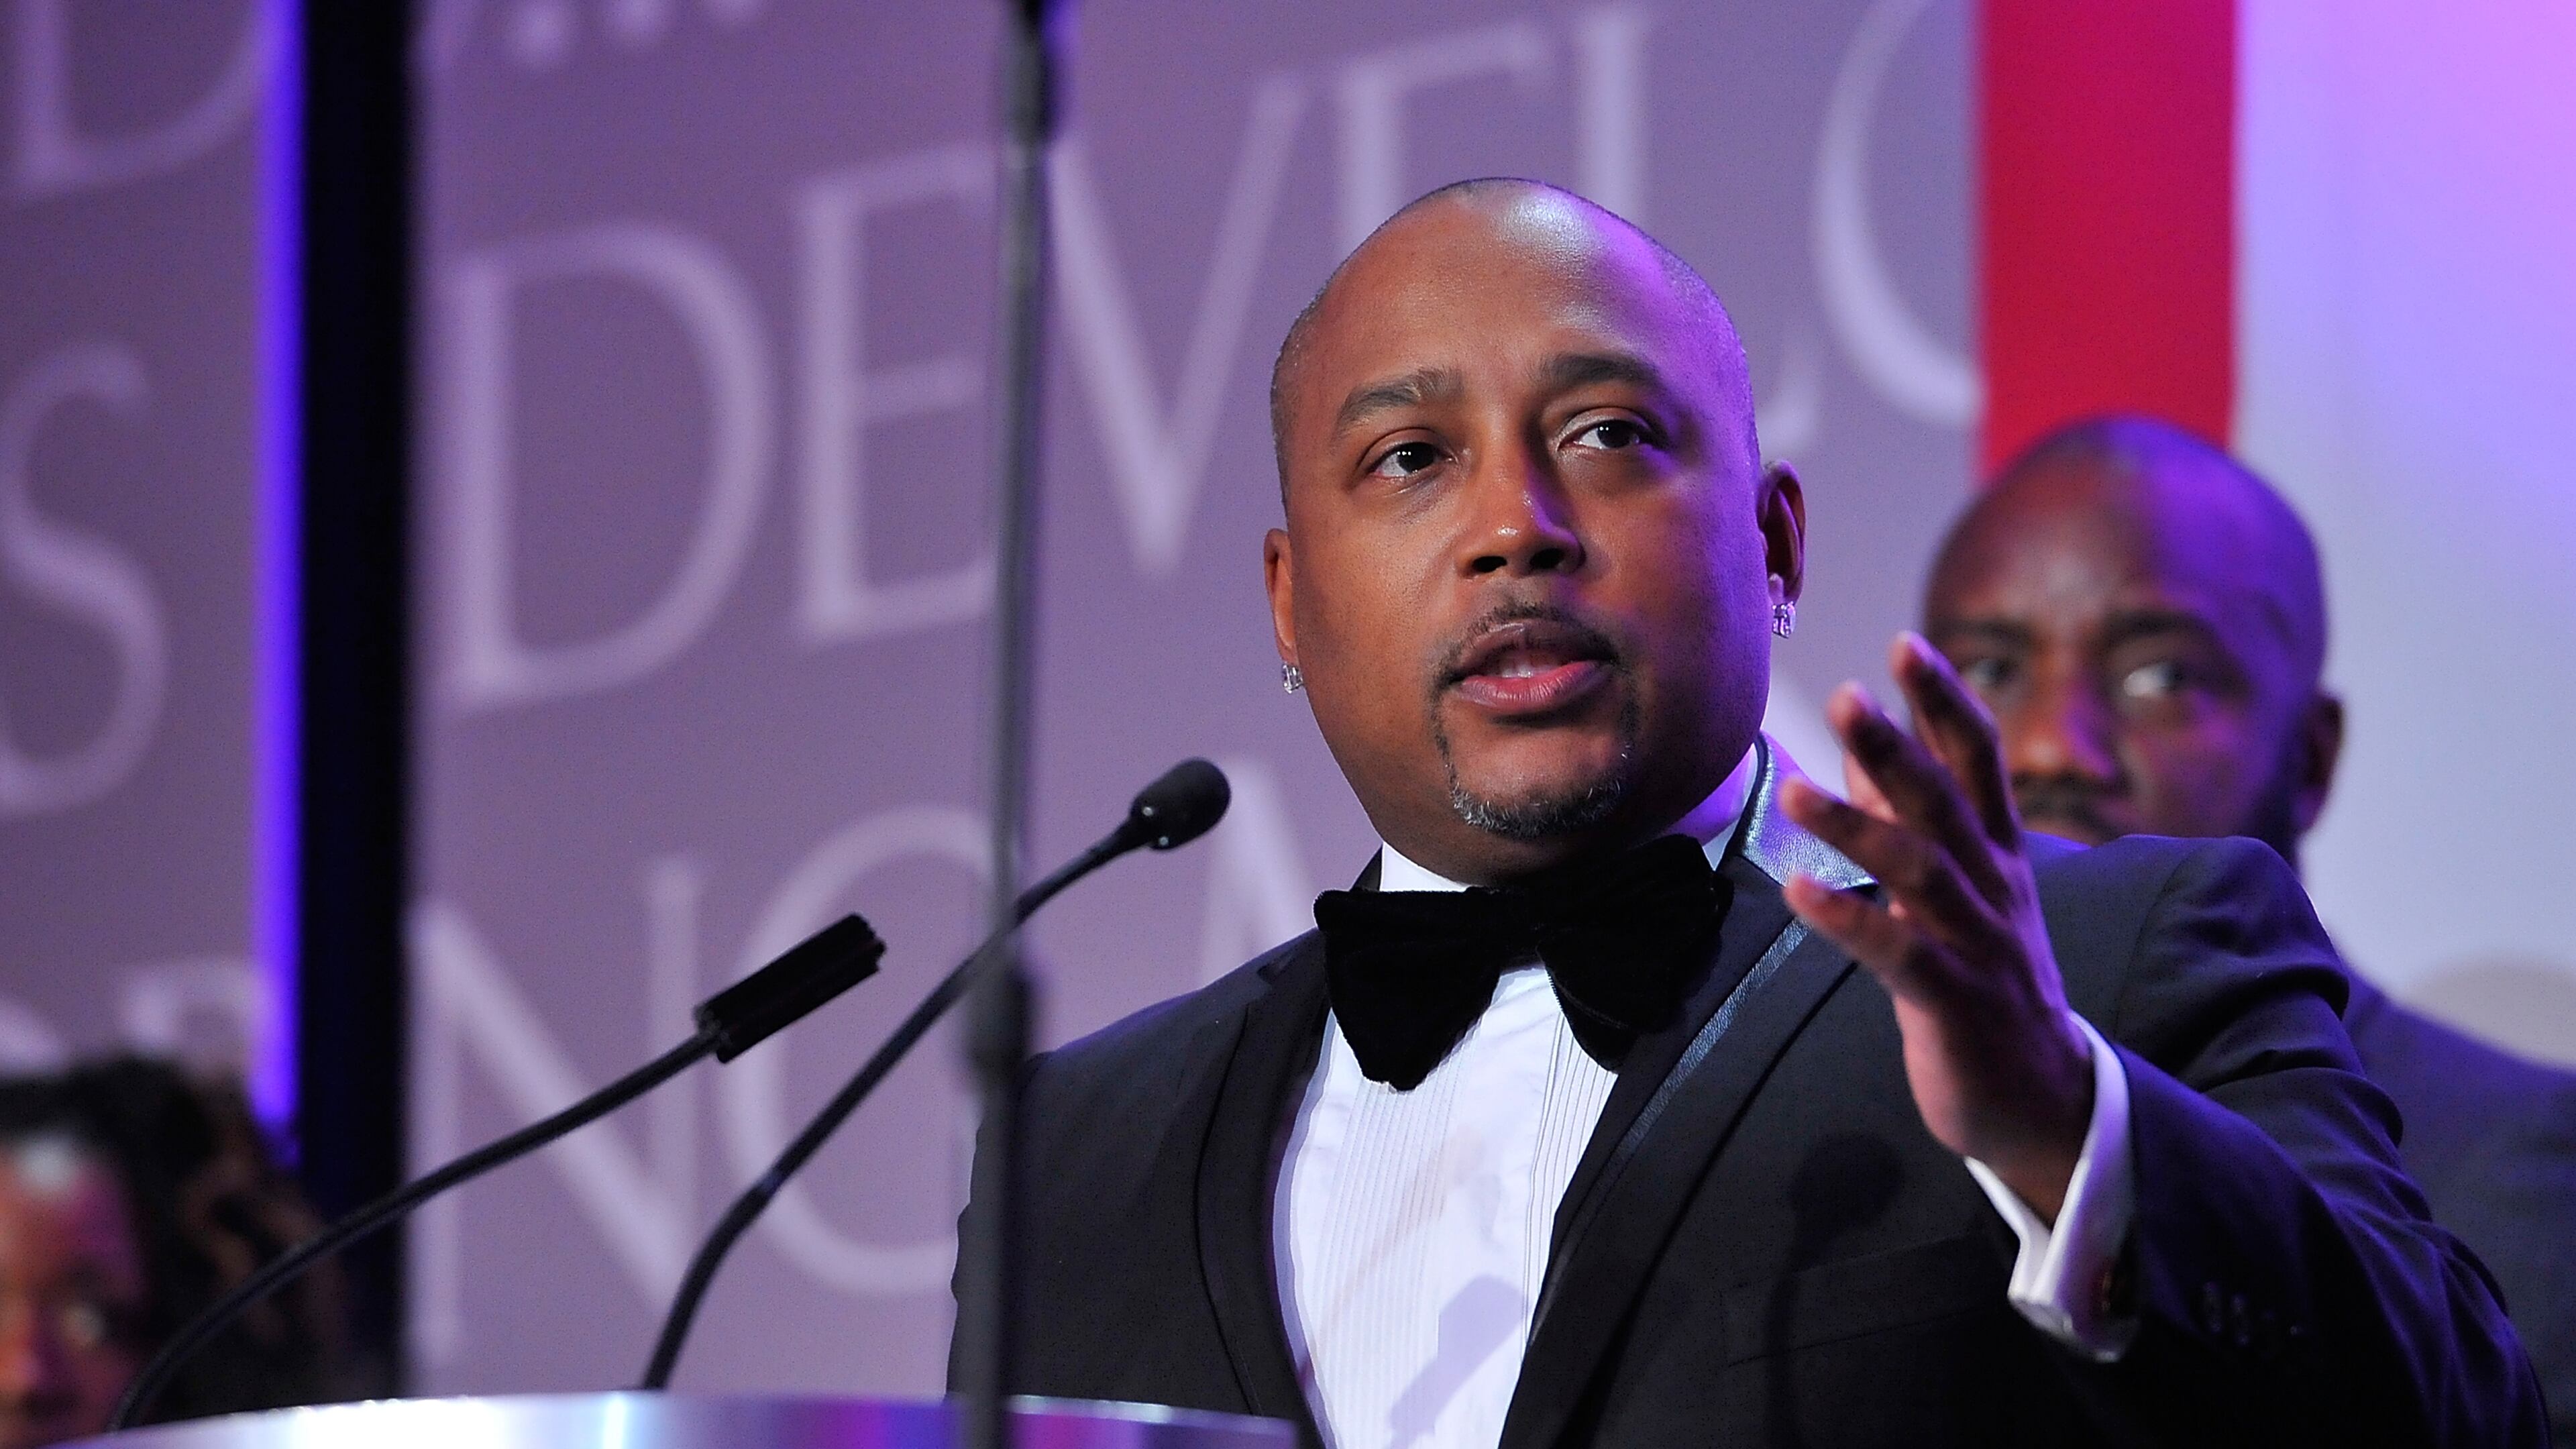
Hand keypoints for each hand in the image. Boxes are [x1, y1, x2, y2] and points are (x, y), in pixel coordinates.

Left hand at [1779, 633, 2094, 1220]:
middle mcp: (1993, 890)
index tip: (1907, 641)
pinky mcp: (1954, 1003)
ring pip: (1920, 873)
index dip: (1945, 701)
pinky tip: (1797, 892)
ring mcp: (1977, 946)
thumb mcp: (1957, 890)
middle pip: (1949, 804)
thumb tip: (1868, 743)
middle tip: (1855, 693)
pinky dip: (1848, 921)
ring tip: (1793, 790)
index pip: (1979, 761)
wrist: (2047, 1101)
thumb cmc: (1987, 981)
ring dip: (1857, 828)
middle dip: (1903, 746)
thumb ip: (1910, 817)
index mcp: (1997, 856)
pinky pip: (1897, 955)